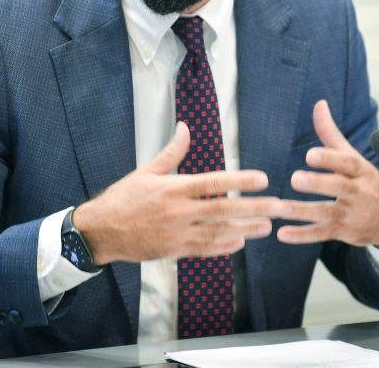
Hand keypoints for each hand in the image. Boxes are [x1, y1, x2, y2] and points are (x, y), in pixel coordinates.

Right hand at [72, 122, 278, 264]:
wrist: (100, 231)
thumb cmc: (123, 198)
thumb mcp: (146, 171)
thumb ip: (171, 151)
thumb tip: (186, 127)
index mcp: (173, 189)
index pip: (214, 183)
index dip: (240, 181)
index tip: (263, 179)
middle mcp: (179, 212)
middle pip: (223, 210)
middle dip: (253, 208)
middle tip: (278, 206)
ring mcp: (177, 234)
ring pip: (219, 232)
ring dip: (246, 230)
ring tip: (268, 226)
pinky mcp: (174, 251)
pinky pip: (204, 249)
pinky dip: (224, 247)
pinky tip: (240, 242)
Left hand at [273, 100, 378, 251]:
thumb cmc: (366, 182)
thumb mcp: (352, 157)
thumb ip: (331, 133)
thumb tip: (318, 103)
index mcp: (360, 171)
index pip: (347, 163)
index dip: (330, 159)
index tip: (310, 154)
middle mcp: (358, 193)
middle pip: (339, 188)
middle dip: (317, 184)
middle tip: (295, 178)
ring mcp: (351, 214)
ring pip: (326, 213)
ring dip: (301, 212)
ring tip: (278, 208)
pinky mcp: (343, 232)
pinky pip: (322, 235)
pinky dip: (302, 236)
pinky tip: (282, 234)